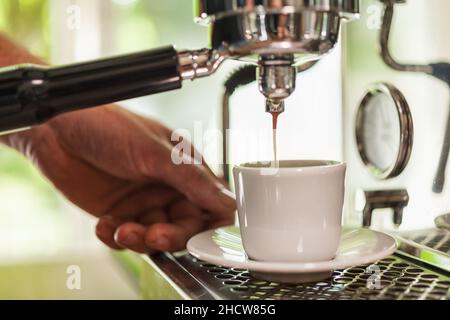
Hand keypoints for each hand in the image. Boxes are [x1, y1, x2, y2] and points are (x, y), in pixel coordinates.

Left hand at [4, 105, 235, 252]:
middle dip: (171, 235)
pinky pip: (125, 237)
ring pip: (155, 236)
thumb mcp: (154, 151)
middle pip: (184, 227)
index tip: (203, 240)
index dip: (211, 225)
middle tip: (155, 235)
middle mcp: (167, 188)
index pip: (211, 205)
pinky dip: (115, 237)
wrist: (57, 128)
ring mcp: (142, 201)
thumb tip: (228, 200)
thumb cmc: (106, 124)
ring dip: (140, 238)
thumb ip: (192, 179)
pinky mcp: (118, 213)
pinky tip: (105, 224)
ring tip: (124, 228)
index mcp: (185, 169)